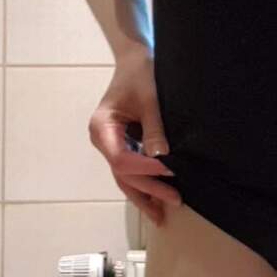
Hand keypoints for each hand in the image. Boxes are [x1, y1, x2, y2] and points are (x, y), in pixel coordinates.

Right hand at [87, 49, 181, 226]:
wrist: (135, 59)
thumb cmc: (141, 72)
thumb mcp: (149, 97)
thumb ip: (154, 127)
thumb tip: (162, 158)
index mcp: (102, 127)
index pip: (121, 158)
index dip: (145, 168)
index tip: (169, 171)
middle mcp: (102, 140)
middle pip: (123, 173)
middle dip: (148, 189)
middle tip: (175, 201)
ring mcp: (111, 144)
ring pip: (125, 177)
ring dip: (145, 194)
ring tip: (162, 217)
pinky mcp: (122, 145)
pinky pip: (131, 169)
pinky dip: (145, 183)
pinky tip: (159, 199)